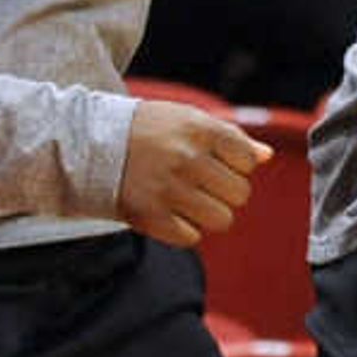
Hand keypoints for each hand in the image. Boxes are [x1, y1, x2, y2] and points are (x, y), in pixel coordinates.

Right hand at [118, 99, 265, 247]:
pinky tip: (169, 211)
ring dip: (208, 213)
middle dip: (224, 191)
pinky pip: (192, 237)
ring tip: (187, 199)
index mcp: (199, 129)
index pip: (248, 161)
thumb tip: (265, 156)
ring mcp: (169, 189)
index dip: (236, 165)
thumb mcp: (188, 120)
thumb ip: (230, 137)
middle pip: (240, 194)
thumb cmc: (146, 131)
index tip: (216, 162)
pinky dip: (184, 229)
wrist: (90, 144)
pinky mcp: (151, 216)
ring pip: (222, 219)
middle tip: (199, 183)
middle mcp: (187, 159)